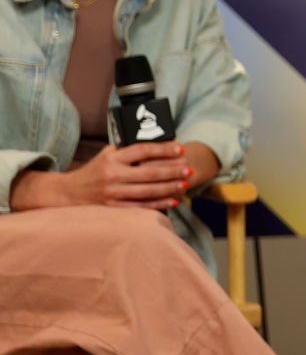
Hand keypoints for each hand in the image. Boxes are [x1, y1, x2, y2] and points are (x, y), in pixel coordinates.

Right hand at [24, 142, 191, 210]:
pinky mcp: (113, 209)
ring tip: (185, 183)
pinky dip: (159, 204)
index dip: (163, 149)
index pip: (142, 151)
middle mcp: (112, 176)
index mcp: (112, 159)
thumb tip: (159, 145)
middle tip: (189, 169)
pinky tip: (173, 200)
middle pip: (149, 172)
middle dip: (172, 170)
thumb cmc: (94, 171)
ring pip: (147, 191)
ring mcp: (112, 194)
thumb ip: (128, 150)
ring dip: (169, 188)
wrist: (68, 194)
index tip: (180, 148)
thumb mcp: (107, 155)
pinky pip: (141, 206)